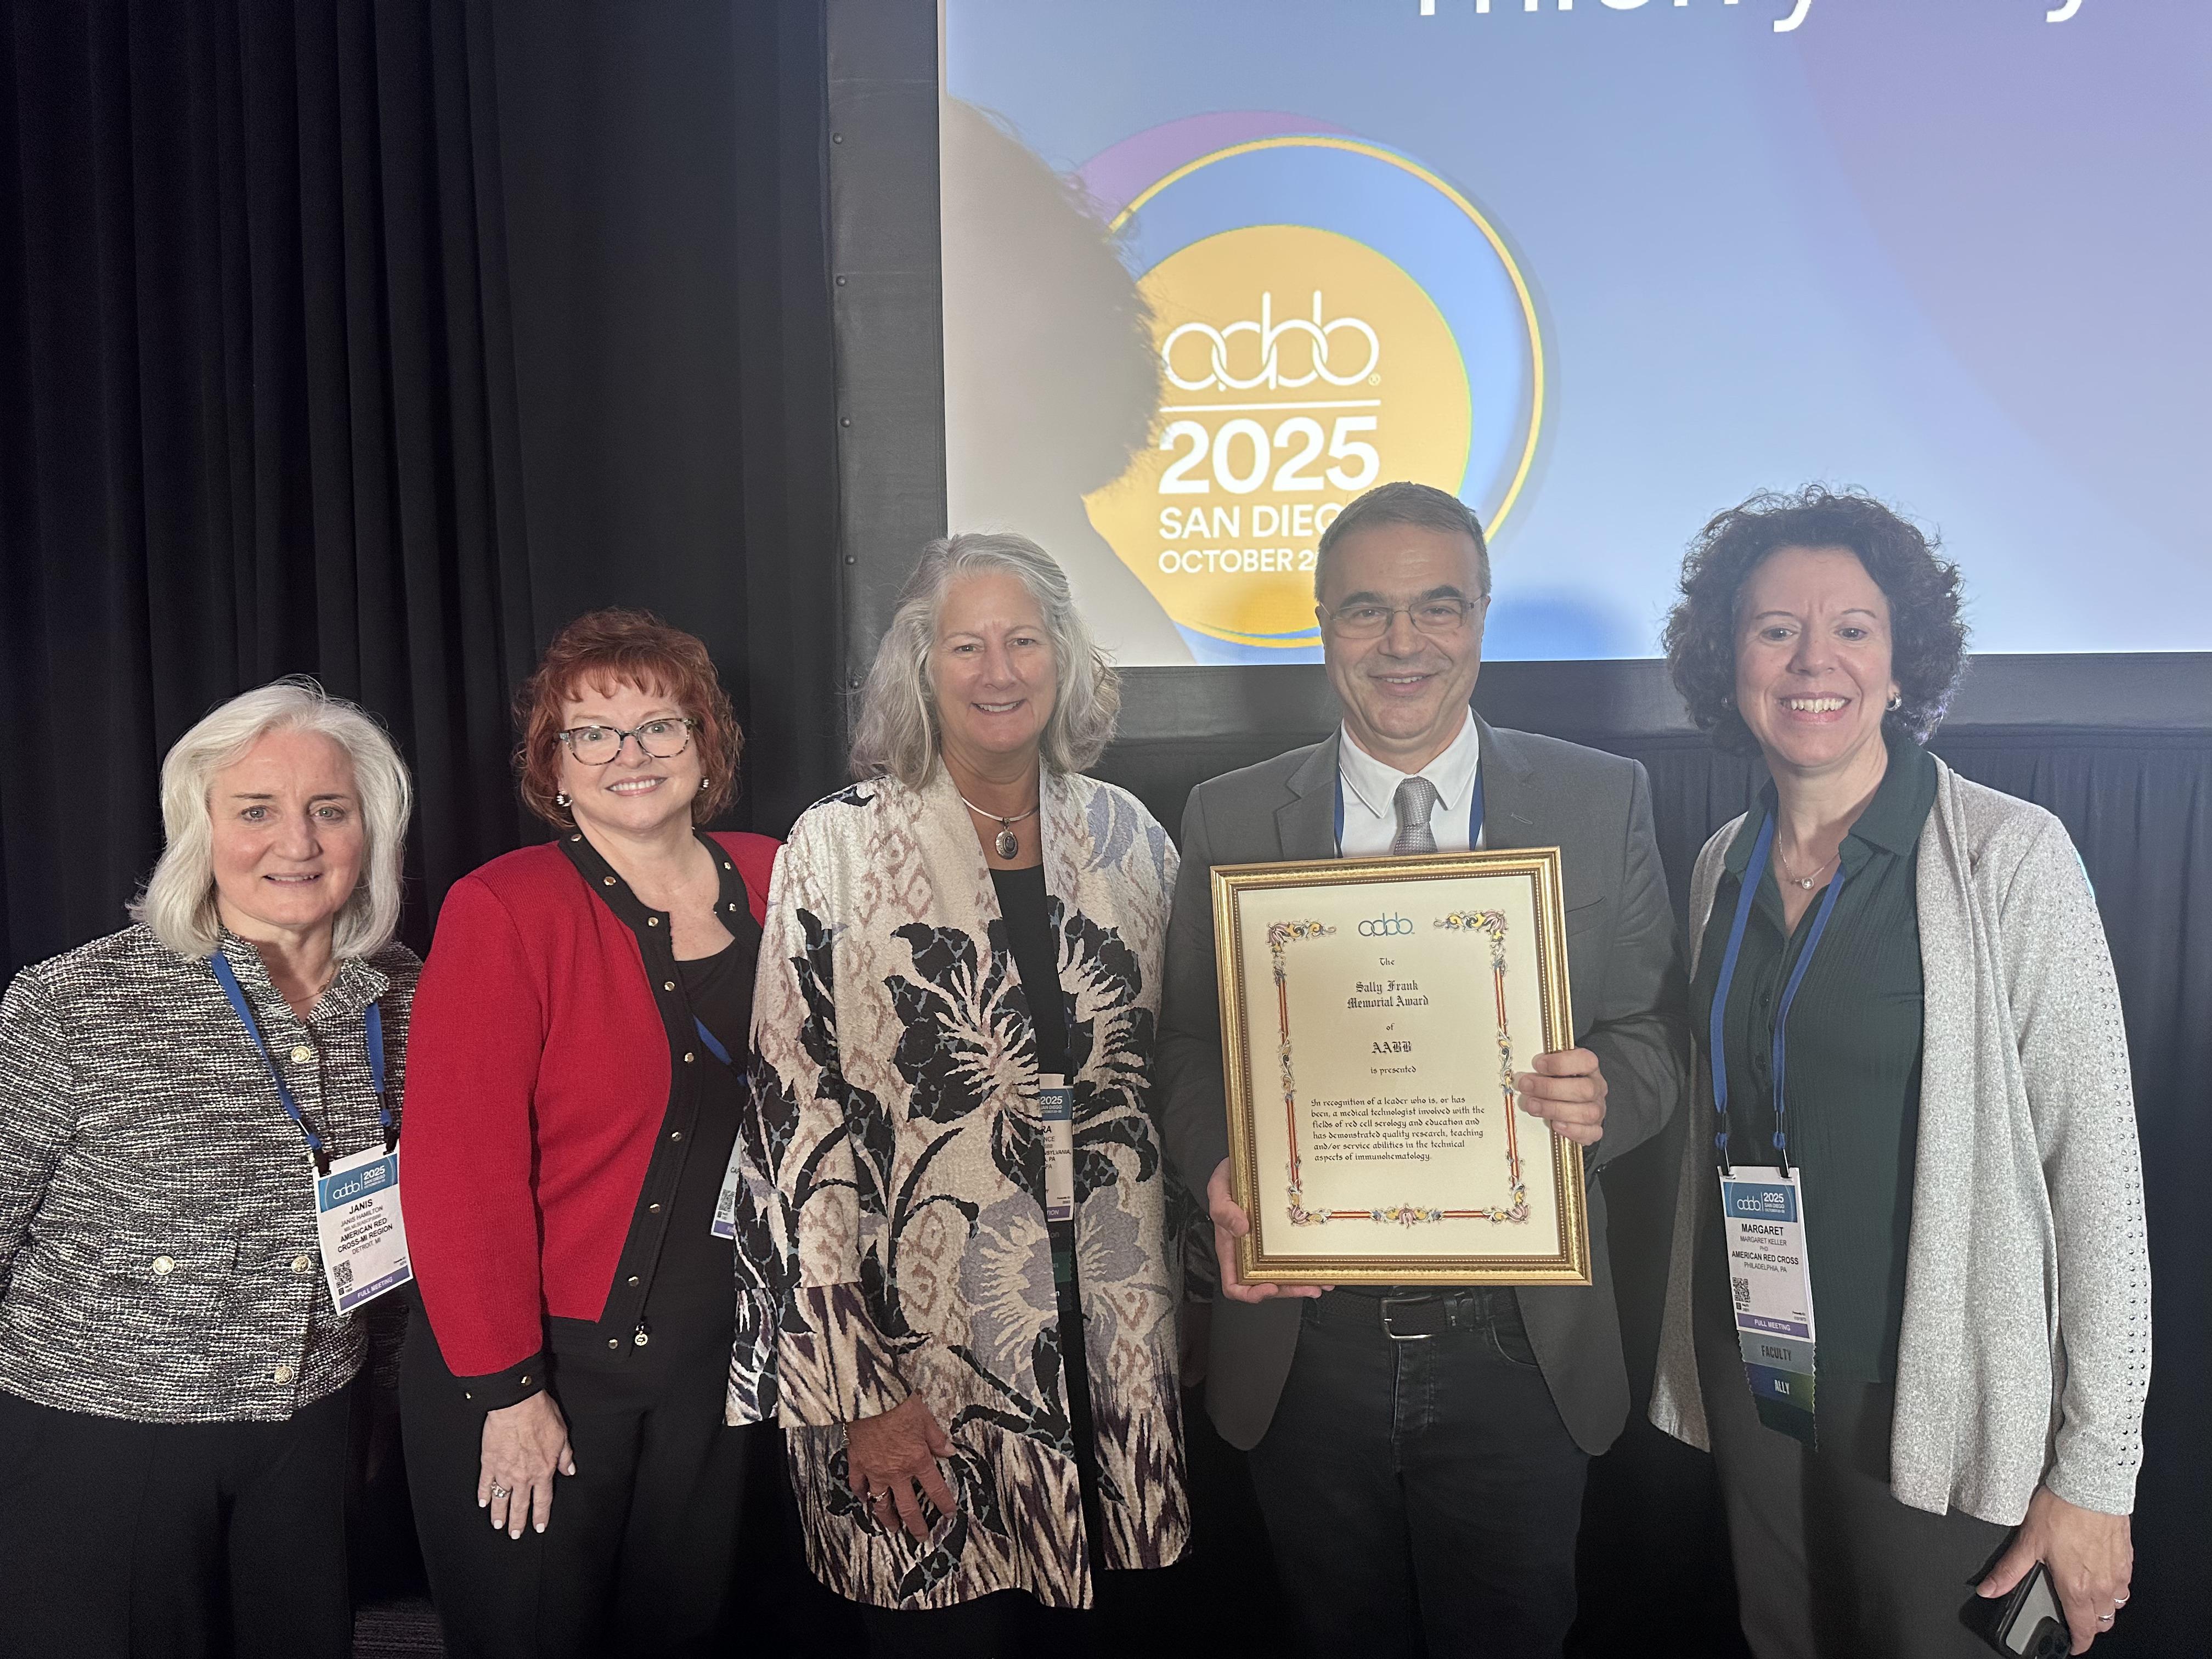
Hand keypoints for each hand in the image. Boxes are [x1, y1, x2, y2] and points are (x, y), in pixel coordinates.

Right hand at [478, 1390, 574, 1539]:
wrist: (516, 1405)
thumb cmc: (540, 1416)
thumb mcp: (562, 1435)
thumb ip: (565, 1456)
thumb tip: (569, 1470)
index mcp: (543, 1470)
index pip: (543, 1499)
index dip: (541, 1515)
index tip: (539, 1527)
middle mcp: (523, 1476)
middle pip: (520, 1505)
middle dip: (518, 1522)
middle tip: (515, 1534)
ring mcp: (503, 1471)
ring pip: (501, 1499)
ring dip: (499, 1514)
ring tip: (498, 1525)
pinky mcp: (488, 1463)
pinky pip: (484, 1483)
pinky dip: (483, 1494)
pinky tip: (482, 1502)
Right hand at [845, 1396, 958, 1541]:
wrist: (869, 1396)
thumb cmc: (899, 1403)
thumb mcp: (925, 1418)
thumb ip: (937, 1438)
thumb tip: (950, 1451)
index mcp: (917, 1460)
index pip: (935, 1489)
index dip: (944, 1504)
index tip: (949, 1514)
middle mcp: (897, 1472)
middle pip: (908, 1507)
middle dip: (916, 1525)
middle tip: (921, 1537)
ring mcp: (875, 1470)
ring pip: (881, 1503)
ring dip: (887, 1519)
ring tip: (893, 1529)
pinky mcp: (857, 1463)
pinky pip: (858, 1485)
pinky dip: (861, 1494)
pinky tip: (864, 1500)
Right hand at [1208, 1159, 1330, 1303]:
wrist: (1247, 1162)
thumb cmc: (1229, 1178)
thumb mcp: (1219, 1189)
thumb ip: (1223, 1209)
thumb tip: (1240, 1228)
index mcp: (1230, 1247)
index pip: (1234, 1284)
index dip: (1250, 1293)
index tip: (1270, 1286)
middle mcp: (1248, 1252)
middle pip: (1265, 1284)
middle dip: (1288, 1290)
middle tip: (1308, 1287)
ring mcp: (1266, 1247)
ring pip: (1283, 1275)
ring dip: (1302, 1282)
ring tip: (1321, 1283)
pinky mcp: (1281, 1237)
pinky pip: (1293, 1257)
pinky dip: (1308, 1265)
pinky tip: (1322, 1266)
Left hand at [1514, 1048, 1606, 1146]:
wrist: (1573, 1100)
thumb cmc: (1560, 1080)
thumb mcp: (1553, 1067)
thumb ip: (1544, 1067)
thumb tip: (1524, 1072)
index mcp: (1589, 1067)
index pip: (1585, 1061)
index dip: (1561, 1063)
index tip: (1538, 1064)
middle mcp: (1597, 1087)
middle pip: (1585, 1089)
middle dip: (1551, 1088)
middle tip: (1526, 1086)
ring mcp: (1598, 1109)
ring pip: (1586, 1113)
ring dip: (1555, 1110)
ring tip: (1532, 1106)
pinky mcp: (1594, 1128)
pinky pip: (1590, 1133)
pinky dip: (1572, 1130)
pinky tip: (1555, 1125)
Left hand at [1979, 1486, 2132, 1652]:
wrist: (2090, 1486)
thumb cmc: (2062, 1510)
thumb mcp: (2028, 1541)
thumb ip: (2009, 1571)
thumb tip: (1989, 1589)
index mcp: (2077, 1588)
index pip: (2084, 1630)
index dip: (2077, 1643)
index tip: (2072, 1646)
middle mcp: (2101, 1586)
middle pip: (2102, 1621)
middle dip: (2089, 1626)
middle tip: (2075, 1619)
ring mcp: (2117, 1573)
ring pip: (2116, 1605)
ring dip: (2103, 1608)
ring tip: (2087, 1599)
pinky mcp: (2127, 1558)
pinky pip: (2124, 1584)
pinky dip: (2114, 1588)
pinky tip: (2100, 1574)